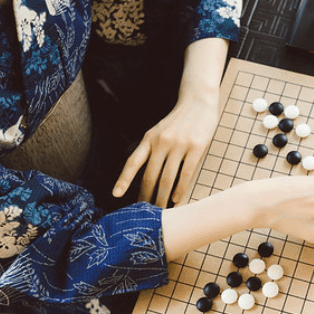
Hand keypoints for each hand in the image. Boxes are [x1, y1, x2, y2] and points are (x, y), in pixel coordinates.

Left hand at [111, 91, 217, 206]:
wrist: (198, 101)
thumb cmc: (178, 120)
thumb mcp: (159, 131)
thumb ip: (152, 149)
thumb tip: (147, 176)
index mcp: (149, 138)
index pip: (133, 162)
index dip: (123, 179)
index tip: (116, 194)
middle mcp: (161, 142)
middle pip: (150, 176)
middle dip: (146, 197)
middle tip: (144, 213)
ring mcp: (179, 145)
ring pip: (167, 178)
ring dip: (162, 198)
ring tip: (161, 210)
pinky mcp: (196, 148)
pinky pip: (186, 173)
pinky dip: (180, 189)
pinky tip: (176, 199)